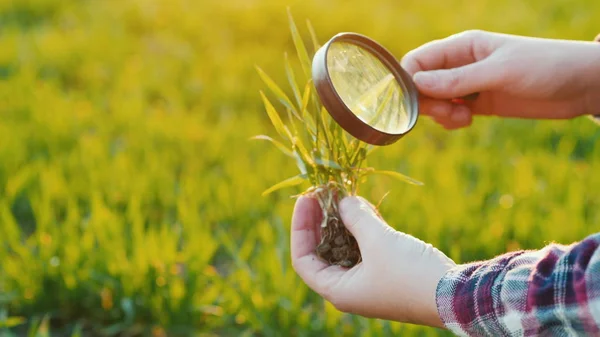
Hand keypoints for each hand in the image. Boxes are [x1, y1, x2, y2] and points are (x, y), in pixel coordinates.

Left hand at [290, 195, 455, 327]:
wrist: (456, 295)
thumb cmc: (410, 272)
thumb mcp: (378, 240)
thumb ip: (355, 217)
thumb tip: (342, 200)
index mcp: (338, 290)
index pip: (303, 259)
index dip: (300, 227)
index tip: (306, 199)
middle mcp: (349, 288)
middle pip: (322, 251)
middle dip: (321, 220)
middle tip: (323, 191)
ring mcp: (367, 280)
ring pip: (344, 247)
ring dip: (343, 220)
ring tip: (344, 193)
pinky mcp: (385, 272)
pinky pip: (365, 247)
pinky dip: (362, 228)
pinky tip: (363, 206)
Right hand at [400, 30, 599, 129]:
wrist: (581, 85)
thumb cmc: (545, 66)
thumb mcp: (500, 71)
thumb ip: (459, 79)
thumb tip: (416, 83)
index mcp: (462, 46)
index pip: (418, 60)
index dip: (408, 81)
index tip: (415, 103)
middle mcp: (461, 64)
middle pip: (422, 84)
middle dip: (427, 102)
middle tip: (448, 113)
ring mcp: (469, 85)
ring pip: (434, 101)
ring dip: (440, 114)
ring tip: (463, 118)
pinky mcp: (479, 104)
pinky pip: (450, 113)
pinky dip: (451, 121)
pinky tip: (467, 121)